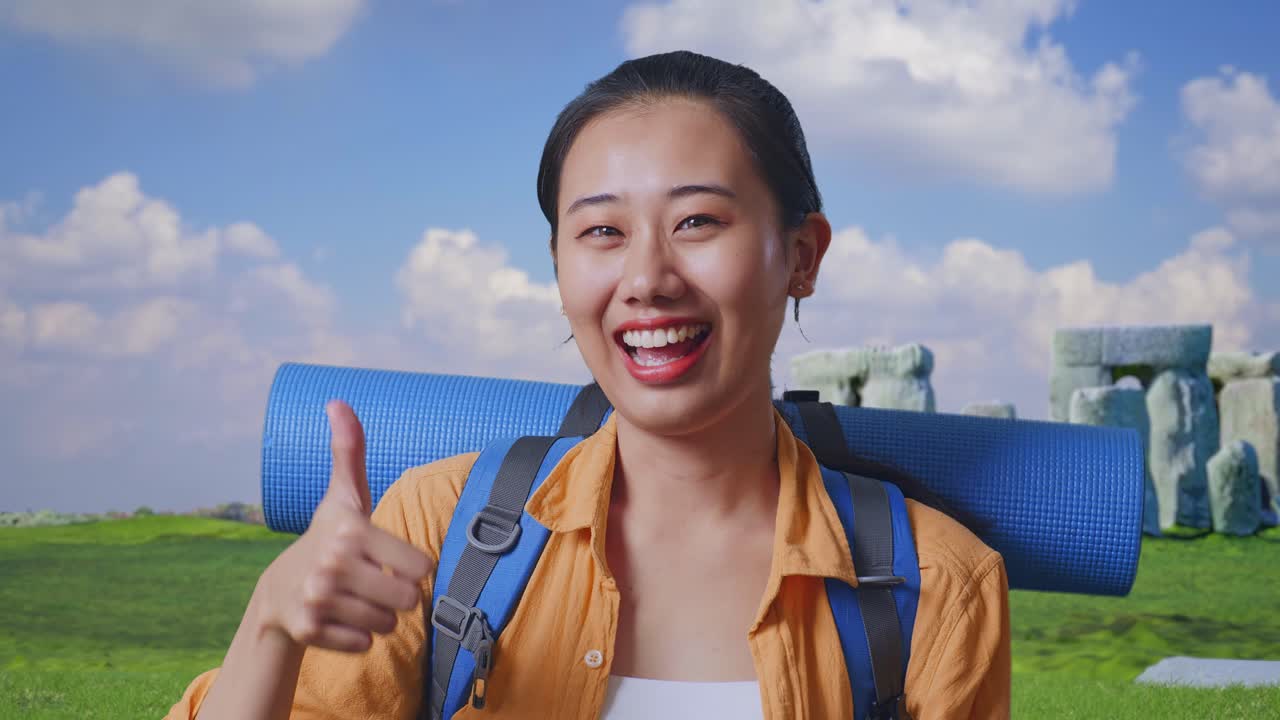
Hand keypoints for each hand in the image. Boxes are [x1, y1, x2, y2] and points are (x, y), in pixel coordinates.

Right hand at [254, 400, 433, 651]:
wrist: (278, 591)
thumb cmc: (327, 537)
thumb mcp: (343, 496)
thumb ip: (350, 451)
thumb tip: (337, 402)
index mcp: (351, 530)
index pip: (421, 566)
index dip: (410, 567)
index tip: (387, 558)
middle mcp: (332, 563)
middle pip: (409, 600)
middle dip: (398, 597)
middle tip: (372, 583)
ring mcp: (319, 598)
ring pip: (387, 625)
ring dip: (379, 617)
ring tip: (355, 599)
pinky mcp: (309, 631)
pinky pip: (364, 644)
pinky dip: (358, 637)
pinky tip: (340, 619)